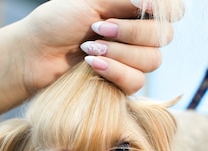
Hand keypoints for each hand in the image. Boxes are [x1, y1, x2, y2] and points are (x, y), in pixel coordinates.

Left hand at [15, 0, 181, 94]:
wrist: (35, 54)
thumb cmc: (57, 21)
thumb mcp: (90, 0)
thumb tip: (153, 4)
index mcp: (134, 9)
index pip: (172, 10)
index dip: (164, 11)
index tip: (138, 8)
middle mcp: (139, 34)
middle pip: (164, 36)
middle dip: (130, 33)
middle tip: (98, 28)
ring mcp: (132, 60)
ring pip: (152, 61)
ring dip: (120, 53)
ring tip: (88, 49)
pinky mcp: (122, 84)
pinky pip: (136, 81)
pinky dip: (114, 72)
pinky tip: (91, 65)